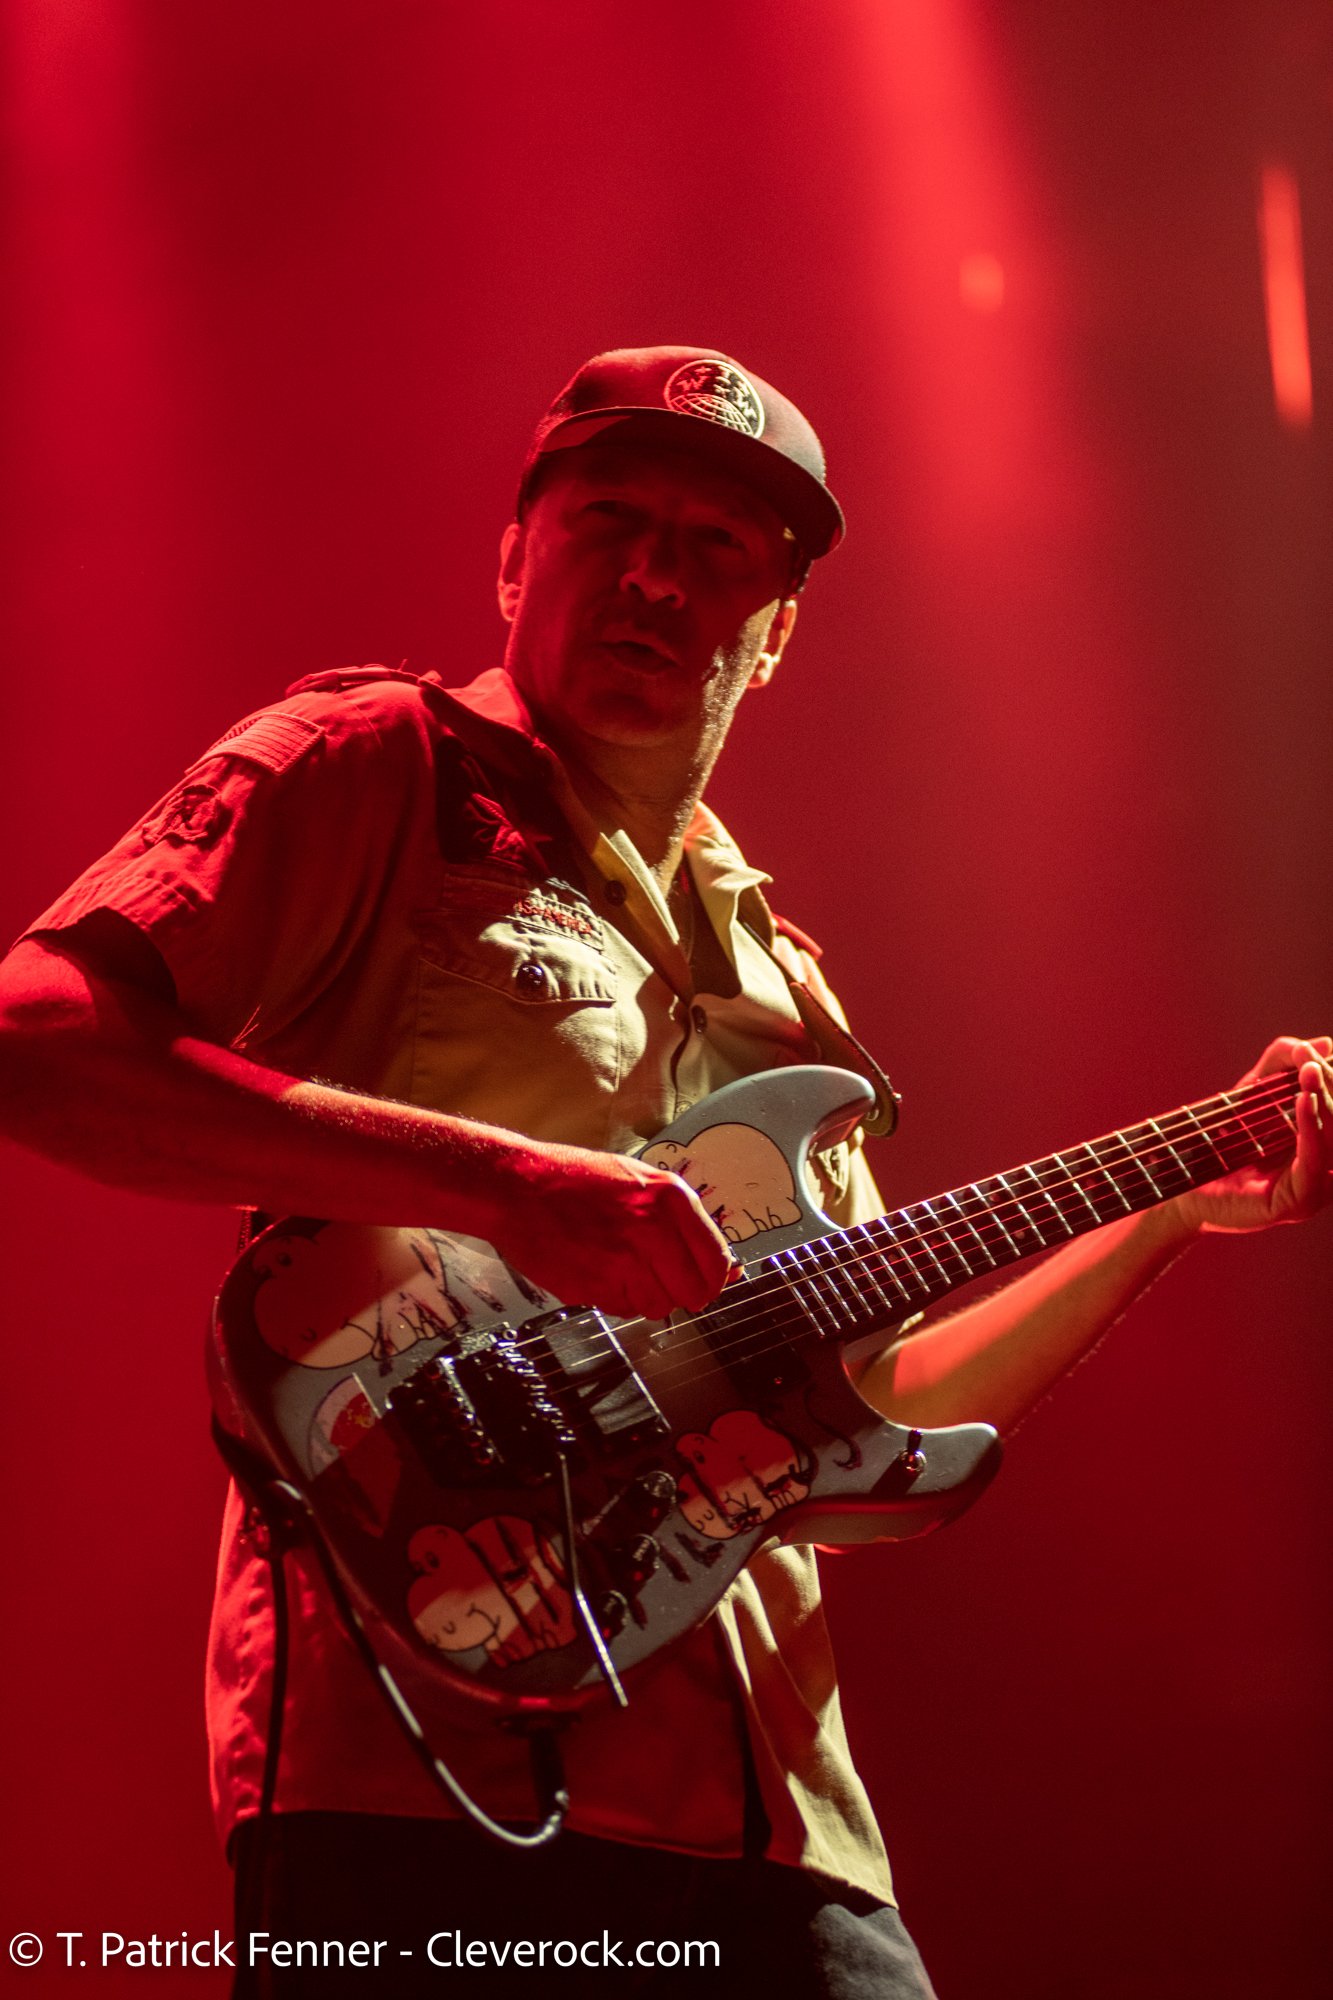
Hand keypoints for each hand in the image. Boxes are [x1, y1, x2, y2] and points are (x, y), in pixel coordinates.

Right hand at [489, 1137, 735, 1320]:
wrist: (516, 1186)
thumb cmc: (575, 1181)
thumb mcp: (640, 1182)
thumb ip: (683, 1223)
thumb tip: (727, 1267)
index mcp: (671, 1198)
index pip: (717, 1260)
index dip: (712, 1279)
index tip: (702, 1283)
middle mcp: (653, 1229)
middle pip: (694, 1292)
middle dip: (679, 1294)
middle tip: (657, 1280)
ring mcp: (625, 1259)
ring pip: (659, 1307)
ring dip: (644, 1297)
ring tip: (620, 1269)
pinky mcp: (597, 1284)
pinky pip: (624, 1309)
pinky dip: (615, 1299)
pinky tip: (598, 1270)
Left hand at [1171, 1035, 1332, 1235]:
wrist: (1187, 1182)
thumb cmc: (1224, 1140)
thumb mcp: (1253, 1092)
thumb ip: (1281, 1063)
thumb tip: (1326, 1043)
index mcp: (1325, 1143)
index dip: (1332, 1076)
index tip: (1313, 1051)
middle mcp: (1328, 1168)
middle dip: (1329, 1085)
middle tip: (1309, 1061)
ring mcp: (1318, 1189)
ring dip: (1324, 1101)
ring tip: (1309, 1072)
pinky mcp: (1300, 1202)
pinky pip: (1314, 1162)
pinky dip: (1311, 1129)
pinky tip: (1303, 1101)